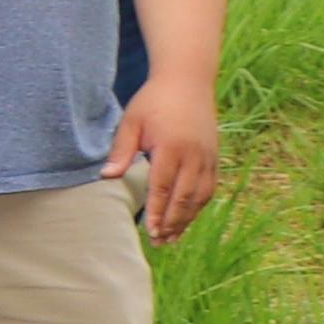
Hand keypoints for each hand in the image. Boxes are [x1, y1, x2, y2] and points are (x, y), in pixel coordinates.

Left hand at [105, 71, 222, 240]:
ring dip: (186, 219)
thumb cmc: (154, 100)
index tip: (149, 230)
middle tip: (158, 242)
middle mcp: (194, 155)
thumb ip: (121, 150)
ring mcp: (208, 157)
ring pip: (200, 197)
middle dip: (171, 223)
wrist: (188, 81)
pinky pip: (209, 188)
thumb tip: (108, 177)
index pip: (162, 186)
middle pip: (184, 198)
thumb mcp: (132, 121)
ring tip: (172, 238)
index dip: (156, 211)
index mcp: (171, 147)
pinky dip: (199, 206)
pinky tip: (187, 219)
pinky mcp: (215, 157)